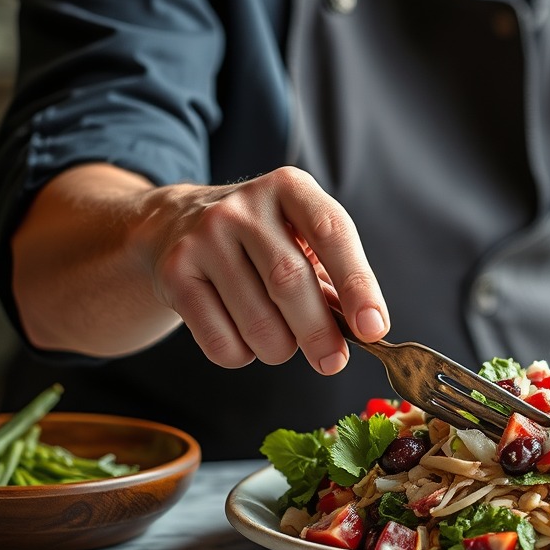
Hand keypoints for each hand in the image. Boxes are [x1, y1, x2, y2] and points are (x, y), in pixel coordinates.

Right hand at [140, 166, 387, 374]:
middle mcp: (245, 206)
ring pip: (256, 318)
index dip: (357, 283)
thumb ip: (332, 278)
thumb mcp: (299, 238)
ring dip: (279, 348)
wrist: (175, 224)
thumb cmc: (261, 240)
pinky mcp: (175, 272)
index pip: (332, 233)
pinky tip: (244, 340)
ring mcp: (205, 236)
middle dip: (318, 331)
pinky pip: (218, 338)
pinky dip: (242, 355)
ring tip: (283, 345)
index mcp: (290, 188)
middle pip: (289, 279)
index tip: (374, 327)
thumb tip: (365, 329)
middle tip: (334, 361)